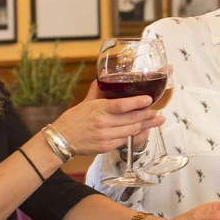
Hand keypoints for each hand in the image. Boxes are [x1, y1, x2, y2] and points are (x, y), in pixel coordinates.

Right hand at [49, 81, 163, 155]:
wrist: (61, 140)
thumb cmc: (73, 119)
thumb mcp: (85, 102)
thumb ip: (98, 89)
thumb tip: (105, 72)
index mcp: (98, 109)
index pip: (121, 105)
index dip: (137, 102)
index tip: (149, 99)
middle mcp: (103, 123)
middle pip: (131, 119)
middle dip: (147, 116)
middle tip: (158, 112)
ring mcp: (105, 136)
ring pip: (131, 131)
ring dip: (145, 126)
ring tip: (156, 121)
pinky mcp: (106, 147)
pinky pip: (125, 141)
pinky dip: (136, 135)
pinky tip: (144, 130)